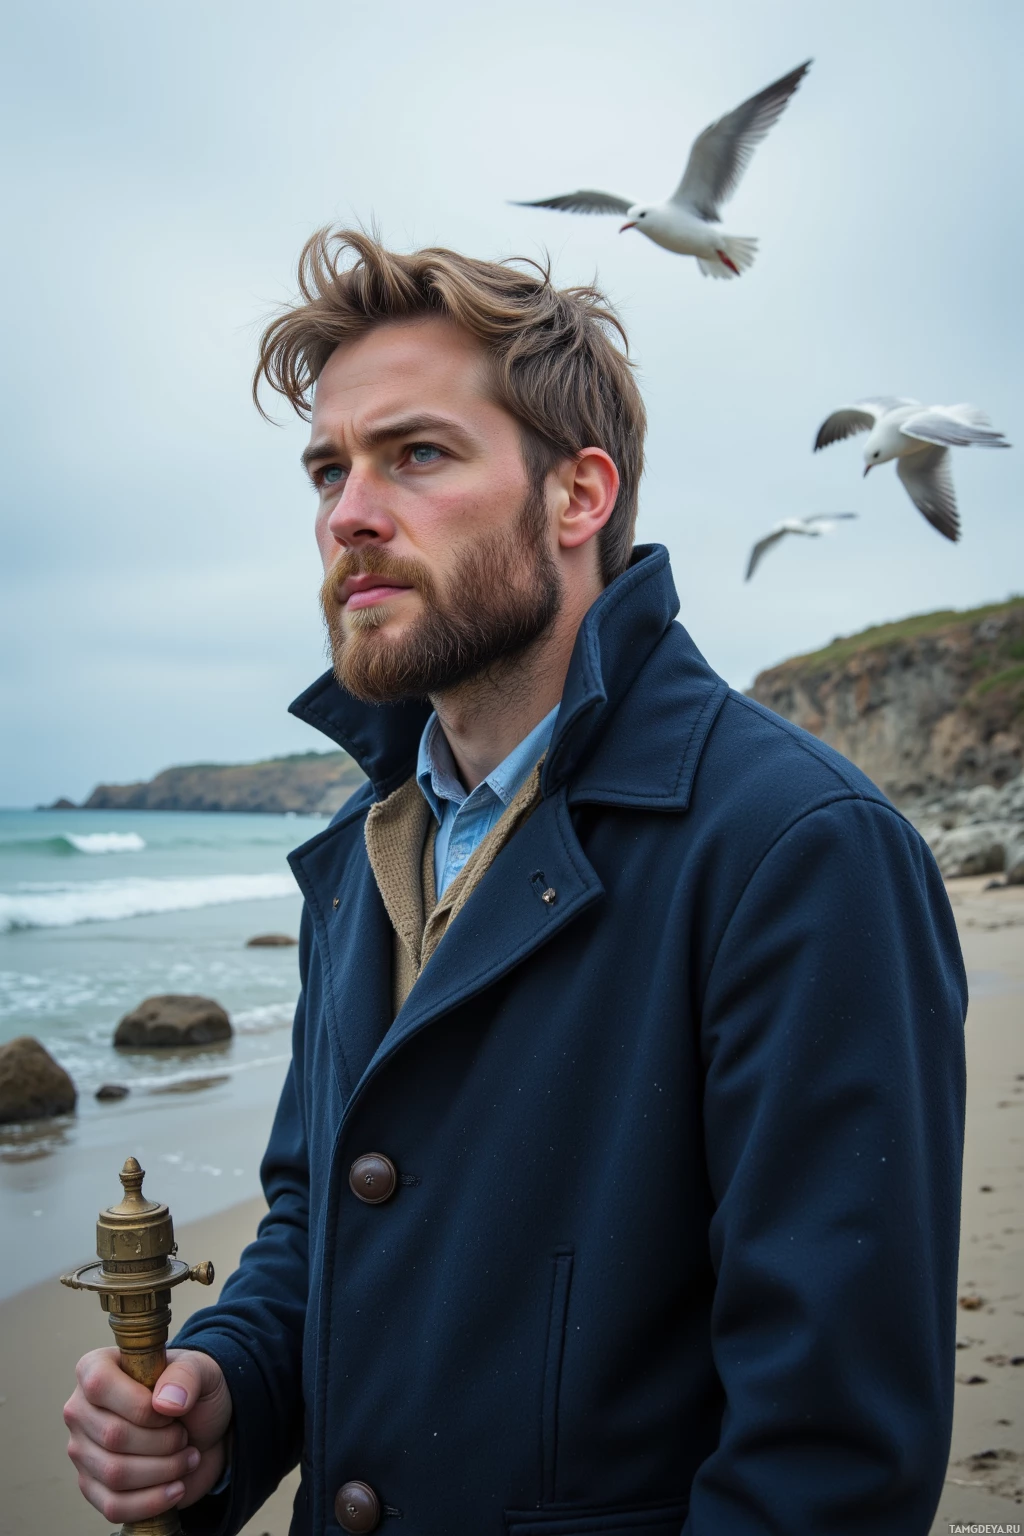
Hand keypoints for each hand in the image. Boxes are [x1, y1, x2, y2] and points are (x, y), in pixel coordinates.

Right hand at [64, 1346, 231, 1525]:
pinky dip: (152, 1501)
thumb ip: (186, 1375)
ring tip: (187, 1457)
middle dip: (163, 1441)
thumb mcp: (201, 1370)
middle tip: (184, 1436)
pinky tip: (177, 1488)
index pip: (101, 1386)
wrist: (202, 1428)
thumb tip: (166, 1403)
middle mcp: (80, 1410)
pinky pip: (113, 1506)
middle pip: (113, 1436)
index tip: (172, 1411)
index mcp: (96, 1369)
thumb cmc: (192, 1392)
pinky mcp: (93, 1487)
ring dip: (164, 1470)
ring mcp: (82, 1451)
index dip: (142, 1405)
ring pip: (115, 1474)